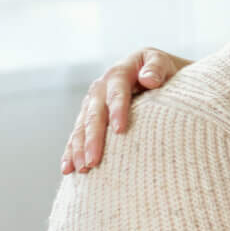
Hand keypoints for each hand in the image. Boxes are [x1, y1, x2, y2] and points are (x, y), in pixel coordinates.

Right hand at [63, 48, 187, 173]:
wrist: (151, 70)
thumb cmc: (160, 69)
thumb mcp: (161, 61)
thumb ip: (157, 67)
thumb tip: (149, 79)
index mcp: (118, 73)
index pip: (117, 93)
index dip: (117, 110)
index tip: (120, 130)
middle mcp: (100, 88)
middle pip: (95, 114)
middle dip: (93, 138)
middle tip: (94, 161)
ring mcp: (92, 103)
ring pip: (82, 127)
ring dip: (79, 149)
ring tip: (82, 169)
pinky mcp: (88, 116)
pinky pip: (77, 134)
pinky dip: (71, 151)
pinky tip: (68, 168)